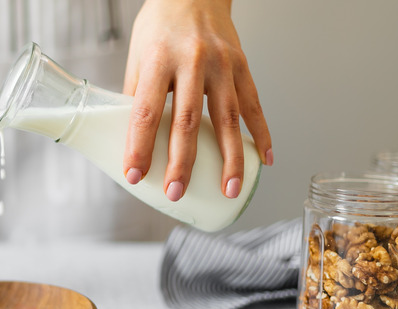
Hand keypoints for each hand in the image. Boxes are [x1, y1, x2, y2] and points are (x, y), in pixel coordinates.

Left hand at [122, 0, 271, 200]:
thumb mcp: (139, 56)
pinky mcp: (243, 66)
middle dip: (182, 162)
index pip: (147, 110)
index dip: (140, 146)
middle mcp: (193, 61)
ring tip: (228, 189)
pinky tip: (265, 159)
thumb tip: (132, 142)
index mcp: (159, 59)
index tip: (136, 175)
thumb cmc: (160, 26)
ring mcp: (223, 64)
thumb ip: (138, 96)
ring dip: (230, 159)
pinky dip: (262, 134)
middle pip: (188, 121)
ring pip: (228, 118)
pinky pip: (255, 105)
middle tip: (176, 192)